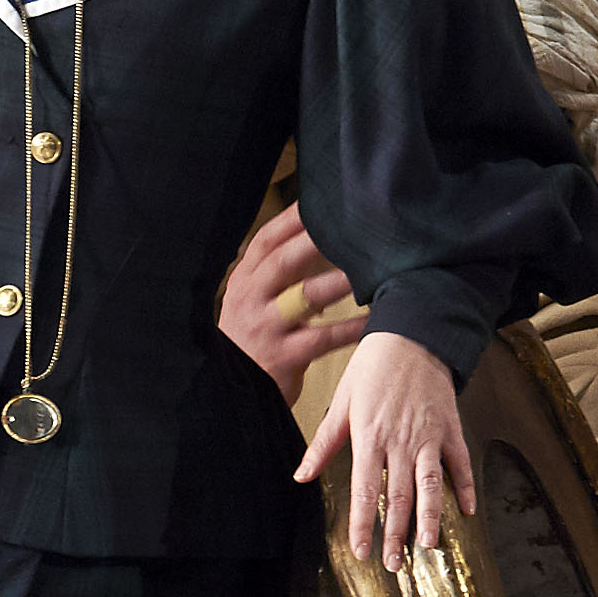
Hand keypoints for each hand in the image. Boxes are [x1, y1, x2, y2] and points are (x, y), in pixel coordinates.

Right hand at [219, 204, 365, 404]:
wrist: (225, 394)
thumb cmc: (248, 342)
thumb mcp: (248, 304)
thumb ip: (271, 276)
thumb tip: (313, 239)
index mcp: (243, 282)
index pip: (264, 242)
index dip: (290, 220)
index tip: (318, 202)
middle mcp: (250, 300)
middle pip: (282, 262)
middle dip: (314, 241)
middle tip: (346, 225)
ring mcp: (265, 328)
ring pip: (304, 297)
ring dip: (337, 281)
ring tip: (366, 268)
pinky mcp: (281, 358)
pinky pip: (322, 339)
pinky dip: (349, 329)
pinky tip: (372, 321)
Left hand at [297, 328, 474, 566]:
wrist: (412, 334)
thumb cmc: (372, 367)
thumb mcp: (342, 402)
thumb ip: (324, 443)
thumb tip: (301, 476)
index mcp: (369, 436)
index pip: (363, 490)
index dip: (362, 524)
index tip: (361, 551)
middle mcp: (400, 441)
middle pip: (397, 496)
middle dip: (395, 533)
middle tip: (393, 564)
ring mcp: (428, 436)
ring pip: (430, 485)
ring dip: (429, 517)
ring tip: (427, 545)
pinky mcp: (451, 428)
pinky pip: (459, 463)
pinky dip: (465, 487)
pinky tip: (468, 511)